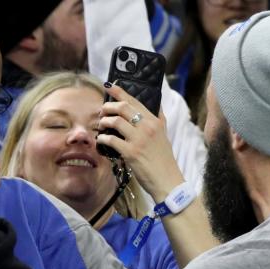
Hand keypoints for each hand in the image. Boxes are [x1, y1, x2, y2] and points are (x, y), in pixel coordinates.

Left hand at [97, 83, 185, 202]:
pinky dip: (102, 139)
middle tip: (102, 112)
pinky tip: (101, 141)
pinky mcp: (131, 153)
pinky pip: (111, 140)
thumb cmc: (163, 159)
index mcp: (155, 121)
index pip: (135, 101)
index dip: (120, 91)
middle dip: (108, 107)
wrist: (167, 180)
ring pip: (115, 121)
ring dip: (104, 122)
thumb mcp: (164, 134)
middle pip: (122, 107)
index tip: (109, 86)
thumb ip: (159, 118)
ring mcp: (139, 140)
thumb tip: (156, 104)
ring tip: (101, 126)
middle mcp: (148, 127)